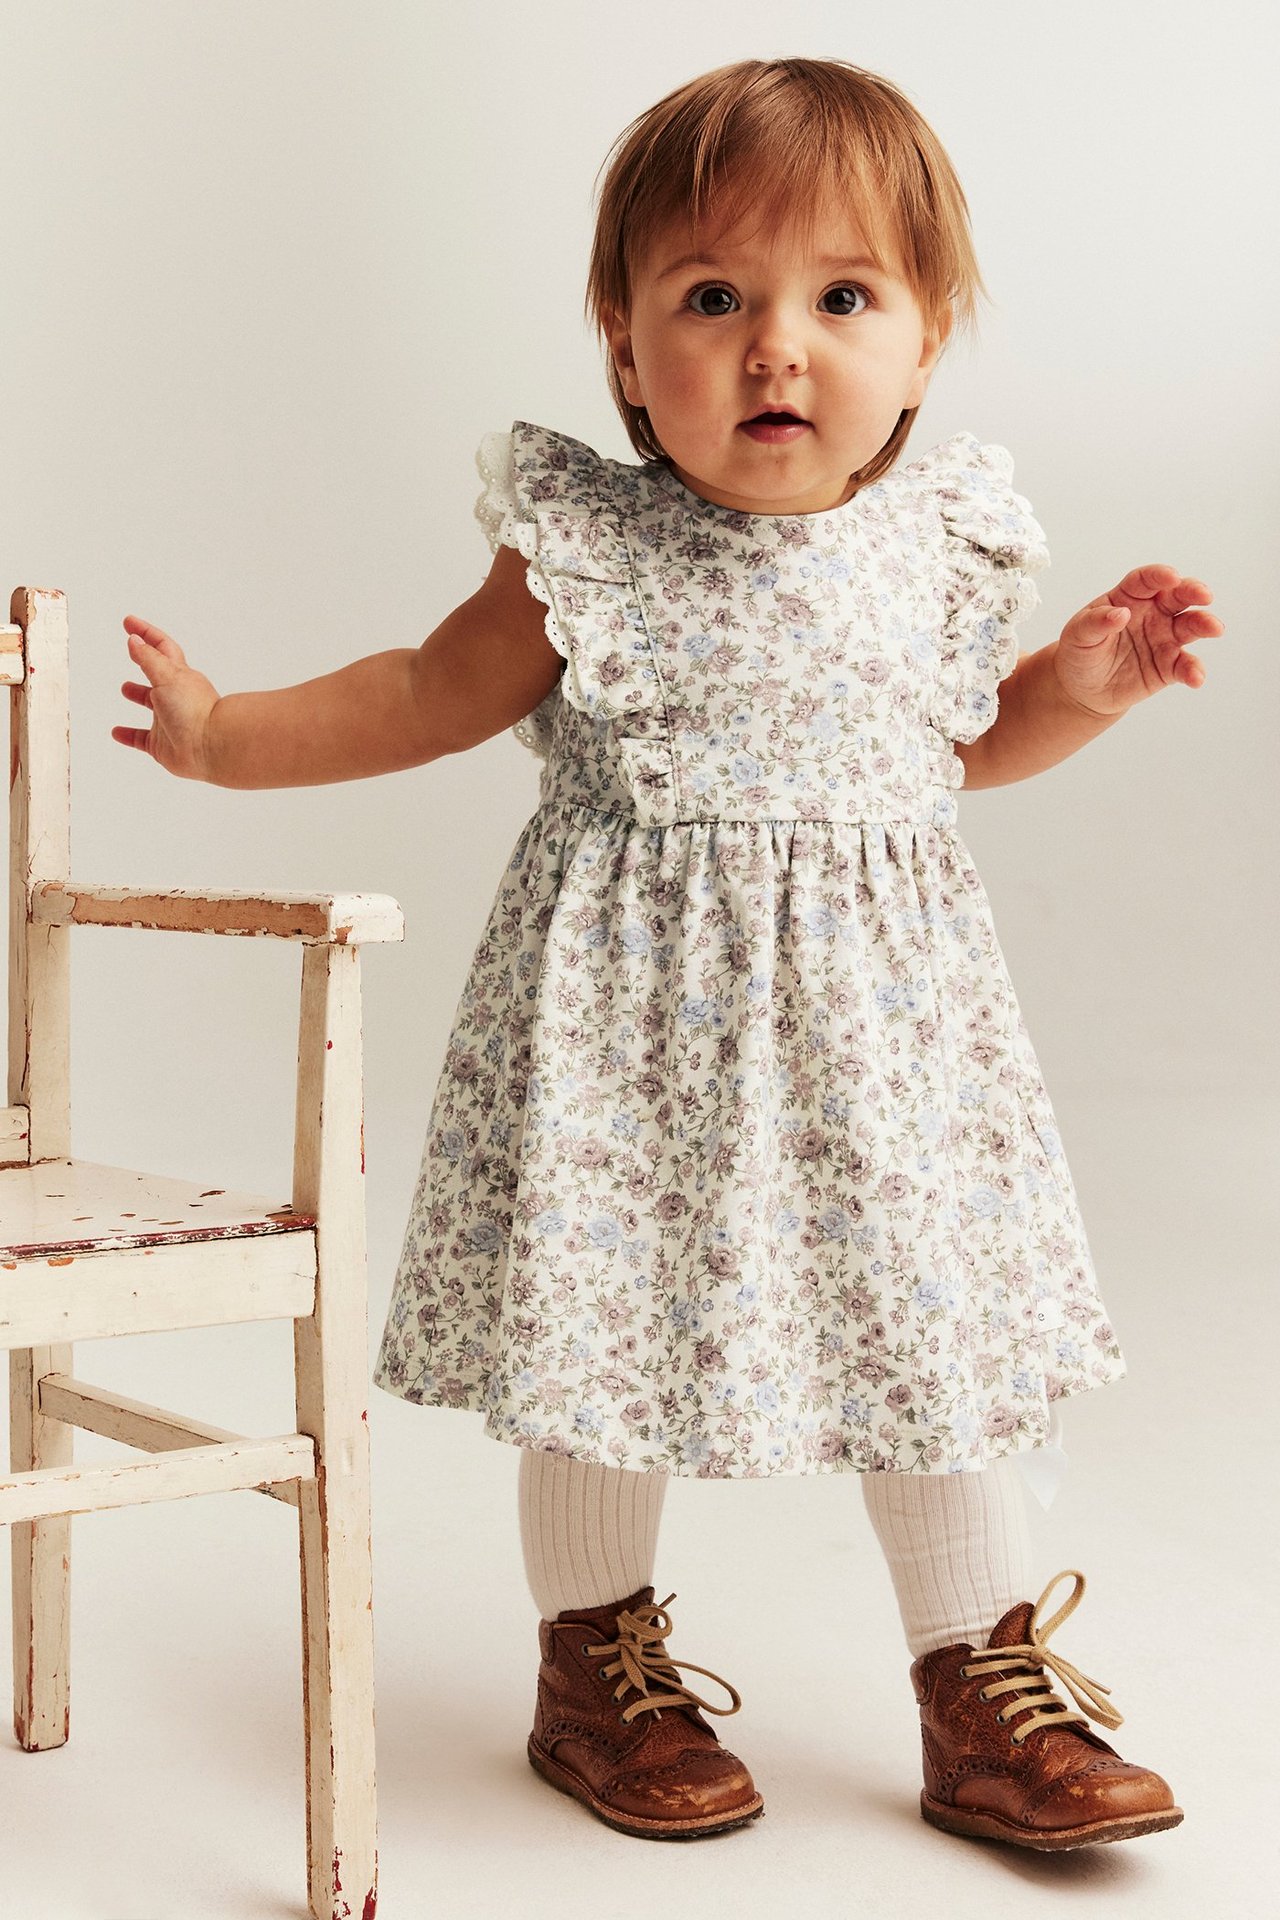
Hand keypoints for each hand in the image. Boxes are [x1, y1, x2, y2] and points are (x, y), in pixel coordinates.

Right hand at [113, 617, 221, 780]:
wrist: (211, 748)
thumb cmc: (195, 710)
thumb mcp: (167, 676)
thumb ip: (148, 658)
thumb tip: (135, 639)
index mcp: (179, 676)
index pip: (162, 647)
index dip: (146, 632)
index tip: (129, 622)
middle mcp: (176, 696)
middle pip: (158, 673)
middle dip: (144, 660)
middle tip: (131, 649)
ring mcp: (169, 720)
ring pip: (150, 704)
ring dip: (137, 695)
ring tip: (125, 688)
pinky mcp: (163, 744)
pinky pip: (141, 738)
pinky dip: (128, 735)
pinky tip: (117, 732)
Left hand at [1053, 565, 1222, 718]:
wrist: (1082, 690)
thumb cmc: (1080, 654)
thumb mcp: (1078, 635)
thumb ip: (1096, 622)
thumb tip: (1120, 613)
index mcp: (1128, 598)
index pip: (1146, 580)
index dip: (1159, 575)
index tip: (1171, 577)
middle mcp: (1153, 613)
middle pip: (1178, 596)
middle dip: (1194, 592)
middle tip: (1205, 596)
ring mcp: (1164, 638)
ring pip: (1191, 626)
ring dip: (1204, 624)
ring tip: (1214, 629)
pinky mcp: (1169, 666)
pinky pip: (1185, 666)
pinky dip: (1193, 670)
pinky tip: (1196, 678)